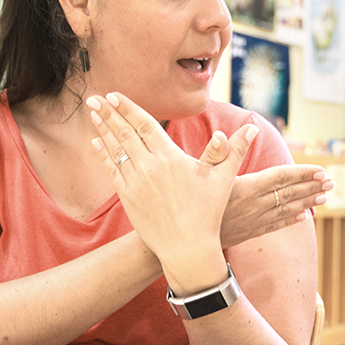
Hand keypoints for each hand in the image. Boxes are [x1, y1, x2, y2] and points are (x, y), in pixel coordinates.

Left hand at [87, 92, 248, 268]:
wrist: (187, 248)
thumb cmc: (207, 213)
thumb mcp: (224, 179)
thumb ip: (234, 150)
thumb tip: (252, 128)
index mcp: (170, 158)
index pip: (145, 126)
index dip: (129, 109)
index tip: (115, 96)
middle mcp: (149, 167)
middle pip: (125, 133)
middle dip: (109, 114)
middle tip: (94, 99)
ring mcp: (135, 183)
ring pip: (116, 150)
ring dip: (103, 129)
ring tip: (92, 114)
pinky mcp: (128, 198)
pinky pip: (112, 170)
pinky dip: (103, 154)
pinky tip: (96, 142)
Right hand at [199, 136, 333, 246]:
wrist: (182, 242)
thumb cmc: (187, 203)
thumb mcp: (199, 172)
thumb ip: (220, 152)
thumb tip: (234, 132)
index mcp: (245, 187)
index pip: (281, 177)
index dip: (303, 173)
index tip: (321, 170)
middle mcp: (254, 204)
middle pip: (289, 193)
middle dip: (312, 187)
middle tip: (332, 182)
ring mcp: (252, 220)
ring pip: (286, 209)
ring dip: (307, 202)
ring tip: (325, 197)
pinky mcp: (247, 232)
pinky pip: (275, 225)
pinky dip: (290, 220)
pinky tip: (303, 217)